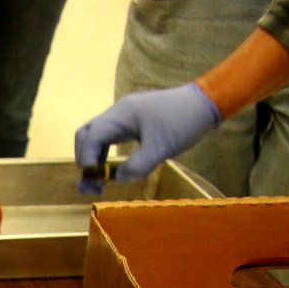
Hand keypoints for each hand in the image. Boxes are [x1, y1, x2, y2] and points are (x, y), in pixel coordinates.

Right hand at [74, 83, 219, 192]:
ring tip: (97, 184)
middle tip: (90, 184)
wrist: (204, 103)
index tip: (93, 183)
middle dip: (84, 160)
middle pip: (86, 135)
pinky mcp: (132, 122)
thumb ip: (137, 166)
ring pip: (96, 137)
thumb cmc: (183, 122)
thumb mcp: (160, 149)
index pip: (91, 138)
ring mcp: (124, 116)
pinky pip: (109, 138)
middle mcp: (117, 113)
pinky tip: (110, 172)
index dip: (88, 162)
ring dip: (93, 159)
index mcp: (121, 115)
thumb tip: (118, 179)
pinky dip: (104, 155)